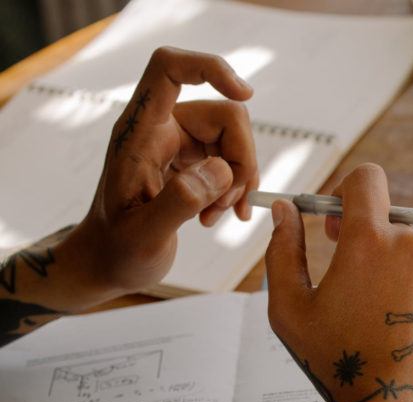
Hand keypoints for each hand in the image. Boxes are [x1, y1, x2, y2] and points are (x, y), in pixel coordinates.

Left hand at [60, 47, 258, 298]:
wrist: (108, 263)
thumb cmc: (117, 250)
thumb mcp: (144, 236)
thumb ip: (180, 201)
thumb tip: (221, 170)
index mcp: (140, 133)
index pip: (169, 69)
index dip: (209, 68)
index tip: (244, 93)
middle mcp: (160, 130)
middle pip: (224, 116)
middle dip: (242, 160)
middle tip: (230, 204)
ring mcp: (178, 145)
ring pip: (234, 140)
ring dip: (239, 180)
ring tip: (218, 216)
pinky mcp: (191, 163)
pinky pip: (231, 161)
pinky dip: (236, 190)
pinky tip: (220, 216)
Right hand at [265, 163, 412, 401]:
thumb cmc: (336, 364)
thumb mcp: (291, 309)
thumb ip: (283, 250)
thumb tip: (286, 210)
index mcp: (370, 240)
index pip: (367, 179)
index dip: (348, 193)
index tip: (340, 224)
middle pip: (390, 223)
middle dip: (371, 244)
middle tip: (356, 286)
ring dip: (400, 272)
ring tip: (384, 319)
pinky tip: (410, 326)